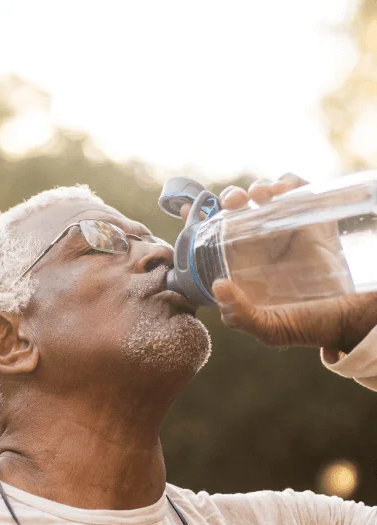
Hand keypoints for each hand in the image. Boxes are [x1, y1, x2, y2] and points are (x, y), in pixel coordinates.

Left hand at [182, 173, 376, 351]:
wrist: (350, 319)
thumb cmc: (307, 324)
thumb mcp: (269, 328)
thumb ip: (241, 315)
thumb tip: (218, 286)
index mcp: (243, 265)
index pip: (214, 235)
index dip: (199, 218)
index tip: (188, 209)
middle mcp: (261, 244)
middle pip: (238, 208)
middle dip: (230, 197)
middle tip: (233, 203)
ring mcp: (287, 229)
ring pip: (265, 194)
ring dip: (258, 187)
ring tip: (260, 195)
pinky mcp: (313, 219)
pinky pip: (298, 190)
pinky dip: (289, 182)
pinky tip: (283, 190)